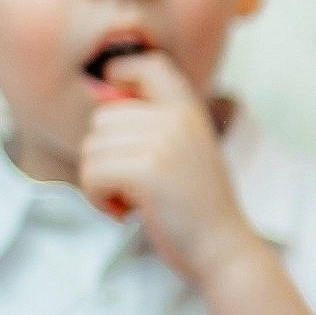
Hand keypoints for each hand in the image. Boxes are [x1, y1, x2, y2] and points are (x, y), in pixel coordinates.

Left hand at [78, 52, 260, 288]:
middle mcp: (177, 118)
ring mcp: (163, 142)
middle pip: (102, 119)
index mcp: (189, 109)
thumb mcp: (186, 150)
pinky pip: (92, 173)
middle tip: (132, 185)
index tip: (118, 115)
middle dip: (105, 156)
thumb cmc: (197, 207)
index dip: (119, 76)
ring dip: (100, 182)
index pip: (146, 65)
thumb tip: (103, 93)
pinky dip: (99, 199)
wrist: (223, 249)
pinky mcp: (146, 171)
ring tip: (132, 200)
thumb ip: (155, 122)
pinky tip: (125, 211)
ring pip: (92, 149)